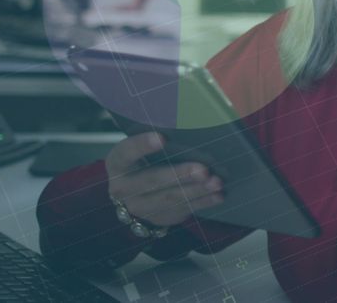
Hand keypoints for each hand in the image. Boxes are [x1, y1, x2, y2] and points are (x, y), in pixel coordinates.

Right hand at [105, 132, 224, 227]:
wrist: (137, 193)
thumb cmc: (148, 158)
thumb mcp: (145, 148)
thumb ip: (163, 137)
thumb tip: (195, 119)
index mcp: (118, 162)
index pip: (126, 152)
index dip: (142, 145)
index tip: (163, 137)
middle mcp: (123, 187)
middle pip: (152, 180)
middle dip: (180, 174)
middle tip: (203, 169)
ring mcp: (139, 206)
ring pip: (170, 199)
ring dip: (196, 190)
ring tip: (217, 182)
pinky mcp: (158, 217)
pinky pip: (182, 210)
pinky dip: (203, 202)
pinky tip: (218, 195)